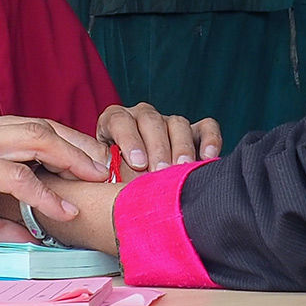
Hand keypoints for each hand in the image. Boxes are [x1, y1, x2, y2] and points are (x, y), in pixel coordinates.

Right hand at [0, 113, 108, 242]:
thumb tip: (28, 239)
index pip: (33, 129)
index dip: (67, 144)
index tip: (92, 166)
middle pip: (44, 127)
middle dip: (81, 146)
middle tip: (110, 167)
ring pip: (37, 139)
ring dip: (73, 159)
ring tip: (98, 179)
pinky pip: (14, 173)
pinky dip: (43, 192)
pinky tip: (61, 208)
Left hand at [98, 102, 221, 174]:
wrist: (134, 188)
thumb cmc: (113, 180)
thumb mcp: (97, 171)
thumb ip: (96, 166)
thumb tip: (100, 169)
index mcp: (115, 121)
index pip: (119, 120)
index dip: (128, 139)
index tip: (137, 163)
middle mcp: (142, 117)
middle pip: (150, 121)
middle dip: (157, 147)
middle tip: (160, 171)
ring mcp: (169, 123)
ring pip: (177, 124)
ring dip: (181, 146)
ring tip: (183, 168)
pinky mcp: (194, 132)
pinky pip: (206, 127)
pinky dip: (210, 139)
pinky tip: (209, 157)